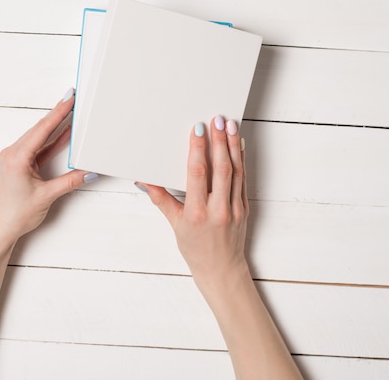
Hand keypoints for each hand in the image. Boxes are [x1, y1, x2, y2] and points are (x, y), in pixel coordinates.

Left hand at [0, 88, 96, 246]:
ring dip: (55, 127)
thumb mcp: (47, 196)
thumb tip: (89, 172)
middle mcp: (13, 154)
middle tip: (72, 99)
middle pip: (40, 128)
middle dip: (58, 114)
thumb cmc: (14, 214)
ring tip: (71, 114)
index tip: (69, 98)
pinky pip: (38, 149)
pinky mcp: (19, 166)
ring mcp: (15, 159)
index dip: (58, 112)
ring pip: (39, 138)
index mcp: (17, 157)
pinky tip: (64, 136)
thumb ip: (70, 181)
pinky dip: (51, 142)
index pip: (42, 129)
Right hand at [141, 116, 248, 288]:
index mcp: (197, 213)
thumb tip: (144, 181)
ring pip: (235, 171)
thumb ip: (161, 199)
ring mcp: (234, 208)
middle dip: (218, 141)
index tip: (197, 130)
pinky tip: (238, 145)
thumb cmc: (196, 249)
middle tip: (217, 119)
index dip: (198, 149)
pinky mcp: (245, 208)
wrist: (221, 270)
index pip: (198, 174)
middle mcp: (218, 209)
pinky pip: (243, 179)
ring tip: (229, 125)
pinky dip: (242, 160)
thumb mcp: (174, 225)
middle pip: (221, 168)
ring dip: (232, 145)